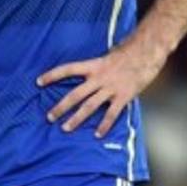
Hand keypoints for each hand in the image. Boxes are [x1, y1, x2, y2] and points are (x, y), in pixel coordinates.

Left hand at [37, 48, 161, 137]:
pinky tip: (97, 135)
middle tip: (49, 117)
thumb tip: (90, 71)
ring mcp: (111, 88)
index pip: (67, 69)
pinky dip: (104, 125)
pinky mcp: (123, 96)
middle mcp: (99, 77)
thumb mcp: (108, 54)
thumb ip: (98, 66)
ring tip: (65, 128)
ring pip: (89, 106)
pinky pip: (111, 114)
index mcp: (93, 65)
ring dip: (76, 118)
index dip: (52, 75)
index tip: (38, 81)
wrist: (147, 51)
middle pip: (75, 94)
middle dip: (61, 107)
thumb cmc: (129, 51)